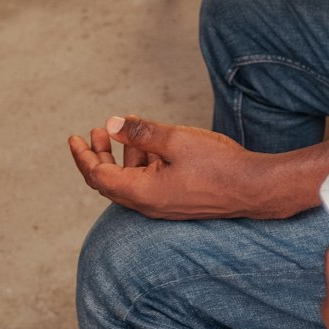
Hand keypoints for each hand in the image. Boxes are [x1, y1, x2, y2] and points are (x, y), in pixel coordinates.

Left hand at [67, 116, 291, 219]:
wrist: (253, 188)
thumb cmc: (217, 164)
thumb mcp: (176, 140)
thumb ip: (141, 133)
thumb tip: (111, 124)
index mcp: (141, 192)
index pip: (98, 176)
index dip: (84, 155)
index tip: (74, 137)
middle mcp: (148, 204)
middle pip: (109, 182)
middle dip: (99, 155)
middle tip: (95, 131)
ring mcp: (163, 205)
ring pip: (131, 181)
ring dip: (123, 156)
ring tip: (124, 130)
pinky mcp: (177, 201)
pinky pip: (148, 183)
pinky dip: (142, 163)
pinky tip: (152, 144)